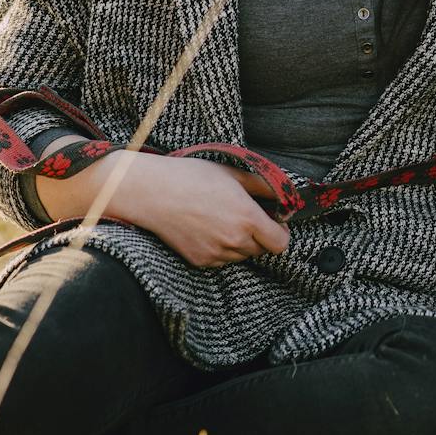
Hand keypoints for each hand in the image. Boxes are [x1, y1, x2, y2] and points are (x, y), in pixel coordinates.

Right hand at [41, 152, 288, 267]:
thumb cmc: (192, 177)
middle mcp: (234, 241)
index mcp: (247, 218)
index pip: (280, 243)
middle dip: (260, 235)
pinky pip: (222, 260)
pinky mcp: (199, 261)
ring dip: (241, 243)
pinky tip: (208, 228)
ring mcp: (215, 254)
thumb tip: (284, 195)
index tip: (273, 220)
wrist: (151, 192)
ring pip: (242, 256)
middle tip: (245, 215)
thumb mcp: (233, 173)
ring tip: (223, 219)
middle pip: (262, 250)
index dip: (280, 232)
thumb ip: (263, 186)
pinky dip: (222, 249)